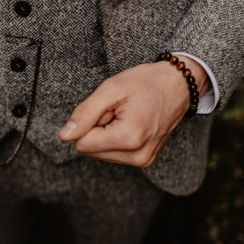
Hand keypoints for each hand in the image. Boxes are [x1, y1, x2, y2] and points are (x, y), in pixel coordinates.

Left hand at [59, 58, 207, 167]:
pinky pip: (114, 154)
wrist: (179, 85)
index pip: (82, 143)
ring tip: (127, 116)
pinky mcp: (145, 161)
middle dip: (98, 128)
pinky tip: (132, 124)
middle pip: (90, 150)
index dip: (90, 121)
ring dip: (107, 133)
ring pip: (100, 153)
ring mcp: (143, 161)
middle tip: (119, 111)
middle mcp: (138, 156)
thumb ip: (85, 113)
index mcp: (129, 138)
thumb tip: (64, 136)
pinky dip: (117, 139)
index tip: (109, 108)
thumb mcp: (111, 89)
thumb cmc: (147, 82)